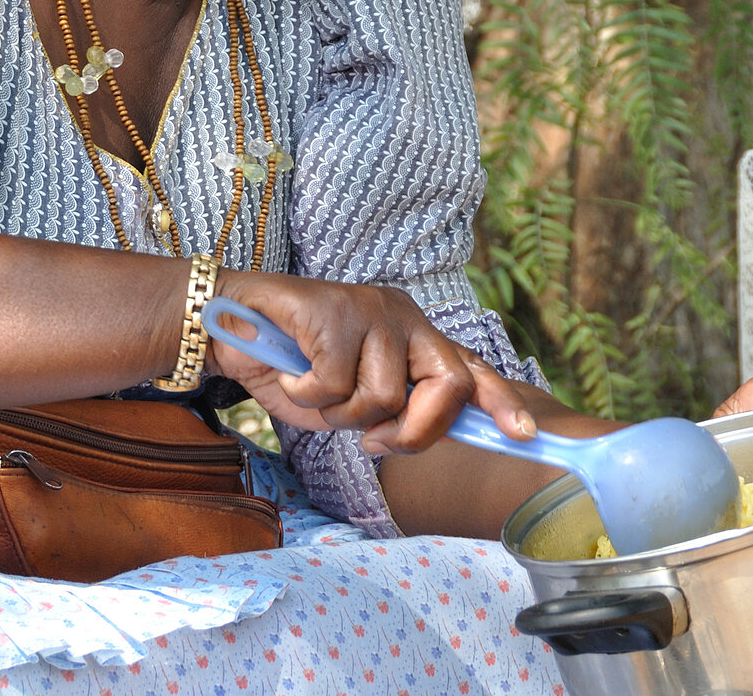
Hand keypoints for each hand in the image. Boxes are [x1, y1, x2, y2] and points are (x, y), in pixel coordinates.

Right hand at [205, 270, 534, 455]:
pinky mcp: (337, 310)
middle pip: (446, 385)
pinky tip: (289, 371)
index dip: (499, 403)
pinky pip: (334, 384)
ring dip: (339, 413)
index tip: (524, 437)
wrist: (229, 322)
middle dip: (414, 431)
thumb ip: (387, 413)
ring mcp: (372, 310)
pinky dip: (303, 394)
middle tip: (371, 441)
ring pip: (384, 396)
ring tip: (311, 388)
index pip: (469, 370)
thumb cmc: (292, 364)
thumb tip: (414, 436)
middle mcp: (402, 316)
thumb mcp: (348, 399)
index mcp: (413, 336)